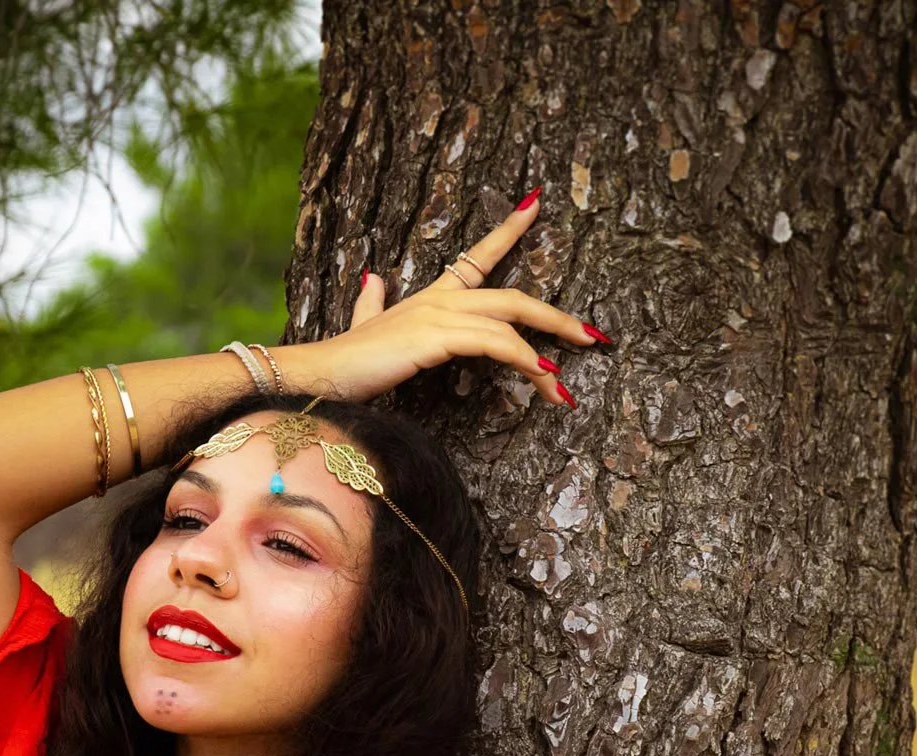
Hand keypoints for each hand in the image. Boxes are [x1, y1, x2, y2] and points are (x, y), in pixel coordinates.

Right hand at [281, 192, 607, 407]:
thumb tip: (373, 276)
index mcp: (433, 296)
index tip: (536, 204)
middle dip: (557, 317)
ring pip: (511, 324)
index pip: (477, 255)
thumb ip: (373, 303)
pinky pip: (494, 342)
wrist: (323, 372)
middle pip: (514, 297)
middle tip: (593, 335)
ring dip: (546, 355)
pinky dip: (523, 357)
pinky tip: (543, 374)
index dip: (508, 229)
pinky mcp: (438, 336)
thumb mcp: (366, 326)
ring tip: (566, 389)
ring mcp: (441, 314)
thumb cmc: (347, 360)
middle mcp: (442, 298)